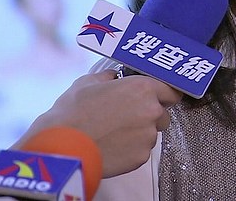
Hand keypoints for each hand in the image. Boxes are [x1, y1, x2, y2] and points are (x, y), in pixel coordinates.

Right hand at [14, 70, 181, 176]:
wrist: (64, 147)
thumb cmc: (72, 113)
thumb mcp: (86, 83)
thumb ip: (106, 78)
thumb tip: (111, 77)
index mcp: (142, 88)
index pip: (171, 90)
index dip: (164, 94)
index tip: (159, 97)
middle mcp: (151, 111)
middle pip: (162, 114)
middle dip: (150, 116)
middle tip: (127, 117)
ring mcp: (148, 136)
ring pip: (151, 134)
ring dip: (139, 133)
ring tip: (113, 133)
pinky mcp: (141, 157)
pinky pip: (141, 150)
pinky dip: (131, 149)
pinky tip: (112, 145)